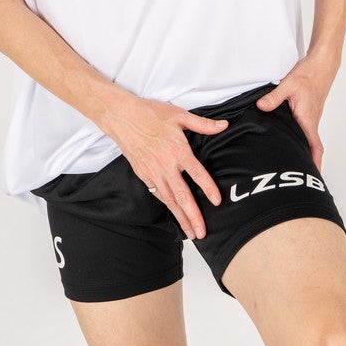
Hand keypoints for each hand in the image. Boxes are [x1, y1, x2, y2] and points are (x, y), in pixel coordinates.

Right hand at [102, 96, 228, 239]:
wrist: (121, 117)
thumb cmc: (150, 113)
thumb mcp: (178, 114)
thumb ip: (202, 124)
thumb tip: (224, 125)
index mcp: (178, 150)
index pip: (197, 173)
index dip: (208, 188)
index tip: (217, 201)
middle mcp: (166, 165)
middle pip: (182, 195)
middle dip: (193, 216)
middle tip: (201, 233)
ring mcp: (153, 172)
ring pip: (169, 199)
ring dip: (180, 217)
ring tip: (190, 232)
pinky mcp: (143, 174)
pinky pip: (157, 194)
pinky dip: (166, 206)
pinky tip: (173, 213)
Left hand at [254, 53, 339, 172]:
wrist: (321, 65)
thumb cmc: (309, 75)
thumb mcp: (288, 85)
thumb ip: (273, 98)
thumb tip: (261, 107)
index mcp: (308, 119)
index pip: (314, 146)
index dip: (314, 162)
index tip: (313, 176)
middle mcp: (311, 120)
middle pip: (310, 146)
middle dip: (306, 161)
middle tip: (295, 173)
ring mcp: (311, 116)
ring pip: (307, 137)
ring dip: (302, 149)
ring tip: (291, 160)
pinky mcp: (308, 110)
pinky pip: (304, 128)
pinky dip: (300, 136)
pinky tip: (289, 136)